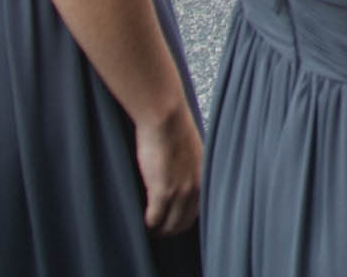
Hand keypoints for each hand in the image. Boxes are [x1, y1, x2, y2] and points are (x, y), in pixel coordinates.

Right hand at [135, 101, 202, 235]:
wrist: (165, 116)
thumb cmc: (173, 128)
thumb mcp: (191, 151)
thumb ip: (189, 169)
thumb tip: (178, 177)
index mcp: (204, 177)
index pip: (198, 211)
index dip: (182, 219)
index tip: (171, 221)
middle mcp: (197, 187)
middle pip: (184, 223)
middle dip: (170, 229)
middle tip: (156, 229)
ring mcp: (181, 191)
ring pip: (169, 225)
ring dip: (157, 230)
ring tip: (147, 228)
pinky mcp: (163, 191)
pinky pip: (154, 220)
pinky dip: (147, 225)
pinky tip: (141, 222)